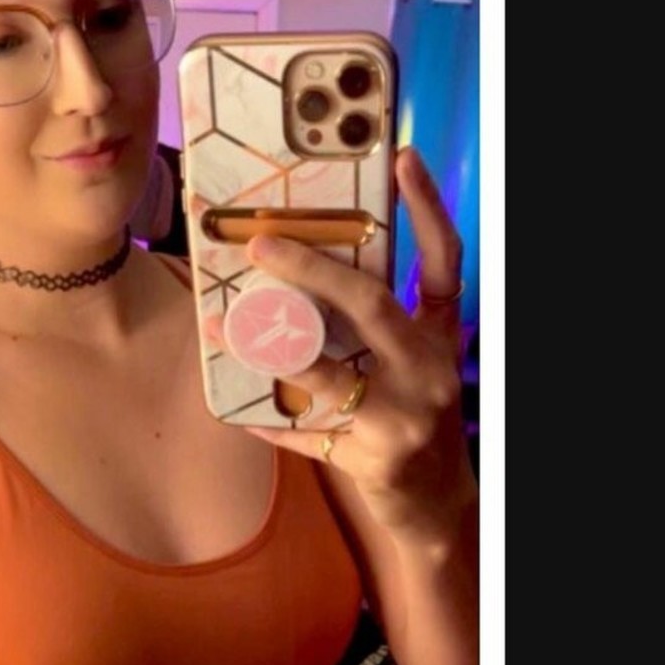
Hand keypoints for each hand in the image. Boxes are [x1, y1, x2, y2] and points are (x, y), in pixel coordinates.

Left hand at [208, 146, 473, 539]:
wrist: (437, 506)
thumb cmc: (415, 421)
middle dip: (312, 270)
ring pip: (327, 373)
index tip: (403, 158)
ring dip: (266, 348)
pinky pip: (307, 436)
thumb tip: (304, 279)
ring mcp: (403, 418)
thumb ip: (379, 326)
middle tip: (259, 244)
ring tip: (220, 324)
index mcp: (439, 337)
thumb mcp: (414, 365)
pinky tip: (236, 412)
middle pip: (372, 305)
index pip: (444, 262)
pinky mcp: (374, 459)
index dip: (428, 209)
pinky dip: (270, 422)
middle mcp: (428, 370)